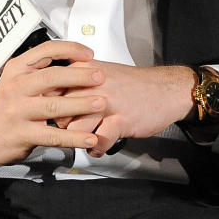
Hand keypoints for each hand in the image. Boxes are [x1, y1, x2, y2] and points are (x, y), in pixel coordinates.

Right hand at [0, 41, 102, 167]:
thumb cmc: (8, 103)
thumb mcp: (18, 78)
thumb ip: (42, 68)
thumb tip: (78, 56)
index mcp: (17, 69)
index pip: (45, 50)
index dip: (70, 49)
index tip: (90, 54)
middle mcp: (15, 87)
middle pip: (52, 77)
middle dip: (79, 76)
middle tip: (101, 77)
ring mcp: (18, 111)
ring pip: (53, 106)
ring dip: (80, 104)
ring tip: (100, 103)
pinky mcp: (22, 134)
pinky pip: (52, 136)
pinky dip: (74, 137)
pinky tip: (89, 138)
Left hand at [58, 62, 196, 156]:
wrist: (168, 89)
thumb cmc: (134, 85)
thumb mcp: (101, 74)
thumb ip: (77, 84)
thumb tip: (53, 99)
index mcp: (86, 70)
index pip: (51, 90)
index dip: (50, 107)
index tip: (51, 115)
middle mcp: (94, 84)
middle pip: (58, 112)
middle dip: (62, 126)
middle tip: (69, 130)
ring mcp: (107, 102)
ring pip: (74, 128)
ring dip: (78, 139)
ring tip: (85, 139)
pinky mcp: (120, 119)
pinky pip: (97, 140)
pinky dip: (97, 148)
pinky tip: (100, 145)